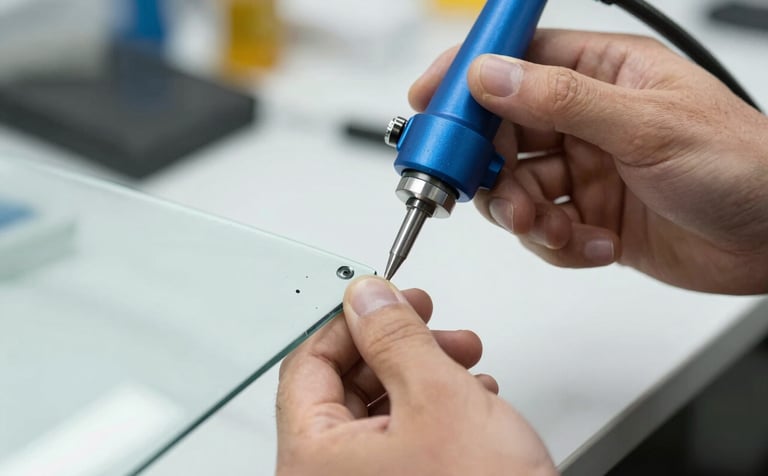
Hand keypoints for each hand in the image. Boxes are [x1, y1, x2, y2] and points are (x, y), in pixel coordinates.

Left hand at [276, 276, 556, 475]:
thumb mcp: (438, 397)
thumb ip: (395, 336)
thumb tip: (367, 297)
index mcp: (313, 459)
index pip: (308, 364)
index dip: (350, 322)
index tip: (384, 298)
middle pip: (345, 387)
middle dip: (398, 348)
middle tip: (432, 324)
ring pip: (380, 410)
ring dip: (424, 374)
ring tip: (465, 360)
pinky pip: (401, 439)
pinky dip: (435, 410)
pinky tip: (471, 398)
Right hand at [410, 29, 767, 294]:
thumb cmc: (742, 165)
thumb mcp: (647, 126)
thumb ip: (562, 101)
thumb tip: (491, 77)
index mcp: (602, 75)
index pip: (517, 60)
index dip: (468, 76)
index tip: (431, 99)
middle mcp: (586, 121)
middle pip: (502, 132)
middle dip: (489, 165)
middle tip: (484, 188)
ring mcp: (585, 171)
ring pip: (515, 187)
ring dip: (522, 212)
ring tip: (549, 226)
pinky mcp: (589, 217)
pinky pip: (543, 229)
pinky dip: (556, 243)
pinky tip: (592, 244)